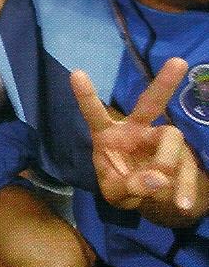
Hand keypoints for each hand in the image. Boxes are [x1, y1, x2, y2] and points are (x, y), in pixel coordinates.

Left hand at [71, 58, 208, 223]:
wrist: (147, 199)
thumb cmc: (122, 186)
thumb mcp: (116, 193)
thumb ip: (129, 186)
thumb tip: (158, 178)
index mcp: (108, 134)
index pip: (94, 113)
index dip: (86, 95)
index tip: (76, 72)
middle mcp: (136, 130)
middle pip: (149, 103)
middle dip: (163, 83)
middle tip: (178, 62)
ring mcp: (161, 142)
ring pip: (171, 137)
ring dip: (166, 160)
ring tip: (159, 184)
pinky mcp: (184, 158)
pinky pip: (189, 168)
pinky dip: (185, 188)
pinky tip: (181, 204)